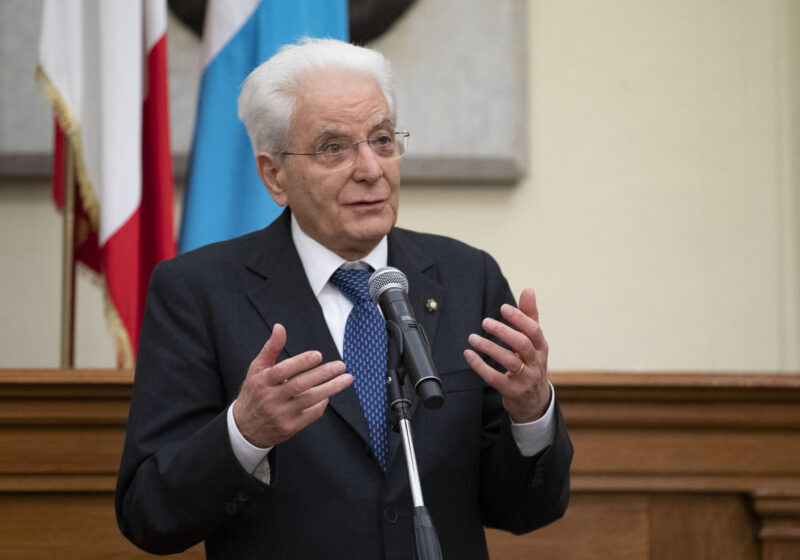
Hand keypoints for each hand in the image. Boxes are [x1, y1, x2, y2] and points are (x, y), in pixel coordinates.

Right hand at [233, 324, 352, 447]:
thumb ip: (271, 348)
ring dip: (331, 388)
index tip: (319, 355)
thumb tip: (280, 327)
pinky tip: (328, 394)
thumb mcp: (257, 369)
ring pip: (310, 399)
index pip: (283, 370)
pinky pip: (311, 414)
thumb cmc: (255, 391)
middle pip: (300, 385)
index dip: (301, 362)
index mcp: (262, 381)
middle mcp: (270, 398)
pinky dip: (322, 404)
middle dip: (323, 374)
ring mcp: (280, 414)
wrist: (245, 427)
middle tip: (341, 365)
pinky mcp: (289, 427)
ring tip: (346, 379)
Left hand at [464, 288, 549, 422]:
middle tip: (485, 322)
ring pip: (509, 361)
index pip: (534, 330)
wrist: (534, 401)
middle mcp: (536, 363)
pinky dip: (480, 366)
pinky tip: (469, 354)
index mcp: (541, 347)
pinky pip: (494, 378)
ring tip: (472, 338)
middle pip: (522, 344)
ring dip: (489, 348)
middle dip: (504, 332)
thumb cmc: (531, 363)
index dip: (519, 318)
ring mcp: (525, 378)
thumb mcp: (534, 341)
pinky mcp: (512, 391)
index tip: (503, 308)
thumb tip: (528, 289)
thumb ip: (529, 316)